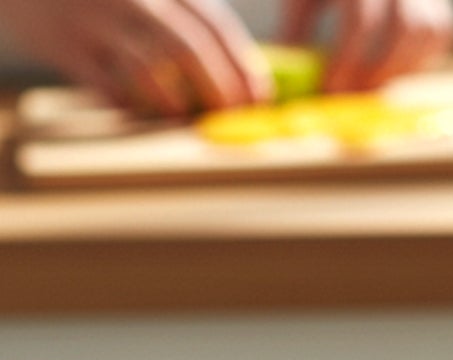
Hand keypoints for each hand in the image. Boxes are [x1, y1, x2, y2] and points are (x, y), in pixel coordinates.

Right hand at [0, 0, 268, 114]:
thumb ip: (187, 21)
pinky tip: (142, 112)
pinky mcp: (65, 45)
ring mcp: (95, 20)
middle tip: (230, 118)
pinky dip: (134, 106)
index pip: (214, 25)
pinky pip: (110, 88)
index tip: (258, 100)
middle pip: (189, 50)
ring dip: (177, 104)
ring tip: (185, 116)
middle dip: (219, 92)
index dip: (242, 68)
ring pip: (150, 72)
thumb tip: (244, 79)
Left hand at [280, 0, 452, 92]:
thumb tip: (291, 76)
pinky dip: (419, 57)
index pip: (360, 18)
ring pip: (426, 31)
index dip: (348, 59)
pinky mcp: (436, 2)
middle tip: (352, 96)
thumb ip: (297, 25)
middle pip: (402, 27)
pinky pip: (438, 34)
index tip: (331, 89)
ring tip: (370, 86)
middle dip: (377, 69)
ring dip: (400, 67)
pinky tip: (393, 68)